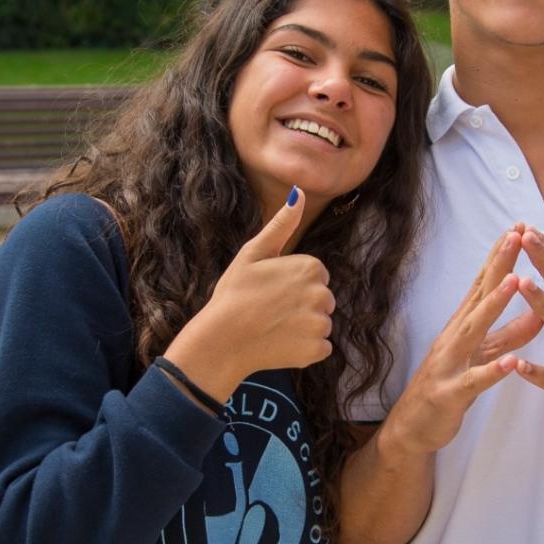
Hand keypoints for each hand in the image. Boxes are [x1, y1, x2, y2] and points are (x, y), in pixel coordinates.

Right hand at [165, 189, 334, 400]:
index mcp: (311, 267)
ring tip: (274, 328)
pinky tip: (281, 344)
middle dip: (302, 305)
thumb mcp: (253, 252)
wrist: (221, 340)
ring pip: (321, 323)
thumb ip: (282, 224)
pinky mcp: (316, 351)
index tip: (272, 290)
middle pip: (322, 300)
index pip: (316, 276)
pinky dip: (305, 349)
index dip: (293, 284)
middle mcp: (322, 294)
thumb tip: (300, 192)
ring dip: (303, 328)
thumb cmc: (234, 293)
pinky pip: (320, 347)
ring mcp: (320, 324)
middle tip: (271, 310)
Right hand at [380, 228, 543, 457]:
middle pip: (479, 295)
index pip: (484, 283)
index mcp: (463, 325)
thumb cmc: (449, 386)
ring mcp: (449, 363)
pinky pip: (473, 382)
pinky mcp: (450, 394)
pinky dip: (492, 371)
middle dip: (499, 265)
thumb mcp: (483, 356)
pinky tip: (512, 363)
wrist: (412, 429)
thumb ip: (510, 335)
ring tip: (515, 282)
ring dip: (494, 306)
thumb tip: (540, 312)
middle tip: (517, 235)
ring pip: (474, 331)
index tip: (520, 228)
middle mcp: (454, 337)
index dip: (502, 256)